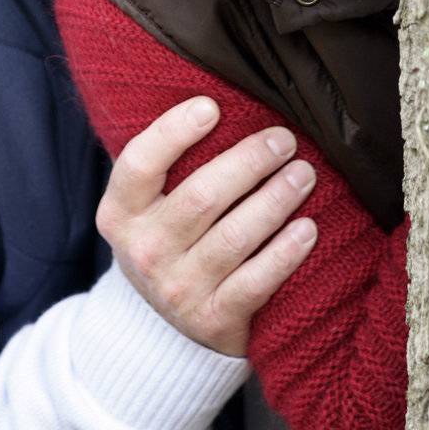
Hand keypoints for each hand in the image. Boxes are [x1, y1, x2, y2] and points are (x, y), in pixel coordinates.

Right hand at [95, 97, 317, 356]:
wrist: (168, 328)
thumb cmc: (170, 239)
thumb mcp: (150, 206)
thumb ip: (171, 164)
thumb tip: (222, 101)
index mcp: (120, 214)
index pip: (139, 164)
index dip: (174, 132)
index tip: (212, 106)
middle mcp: (143, 252)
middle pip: (201, 196)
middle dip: (249, 162)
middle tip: (284, 140)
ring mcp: (177, 290)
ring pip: (235, 236)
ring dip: (276, 199)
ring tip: (304, 173)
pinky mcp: (213, 320)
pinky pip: (256, 282)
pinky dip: (285, 253)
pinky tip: (308, 228)